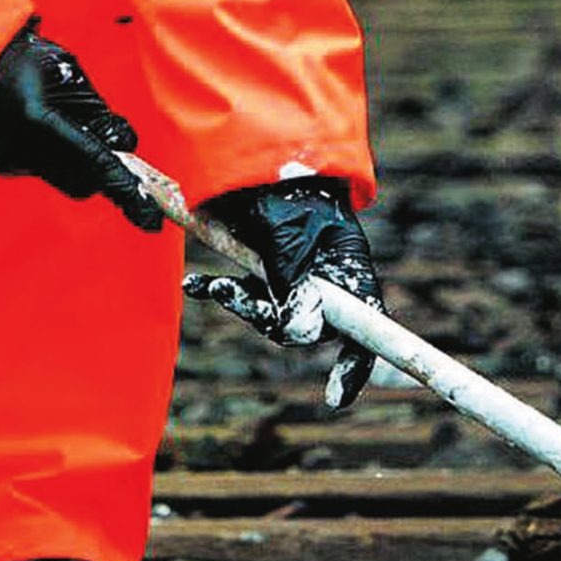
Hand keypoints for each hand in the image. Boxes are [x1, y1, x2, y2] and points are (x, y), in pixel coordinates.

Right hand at [0, 23, 163, 230]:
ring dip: (74, 158)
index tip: (152, 217)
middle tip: (101, 135)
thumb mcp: (68, 73)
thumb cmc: (23, 59)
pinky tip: (36, 123)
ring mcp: (4, 160)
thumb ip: (96, 112)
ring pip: (62, 175)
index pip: (96, 163)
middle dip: (99, 168)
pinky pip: (41, 167)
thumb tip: (122, 144)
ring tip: (59, 117)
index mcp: (37, 119)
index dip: (127, 190)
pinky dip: (51, 151)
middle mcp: (18, 148)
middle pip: (81, 180)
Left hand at [185, 177, 385, 410]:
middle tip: (239, 295)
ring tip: (217, 286)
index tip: (336, 398)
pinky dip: (216, 290)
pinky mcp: (261, 273)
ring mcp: (291, 281)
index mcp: (349, 273)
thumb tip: (293, 327)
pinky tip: (195, 283)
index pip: (366, 328)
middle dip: (272, 319)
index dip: (355, 366)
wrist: (265, 162)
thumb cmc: (292, 189)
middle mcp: (324, 284)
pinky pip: (241, 293)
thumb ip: (292, 277)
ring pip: (267, 314)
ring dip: (240, 302)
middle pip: (305, 325)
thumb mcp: (294, 230)